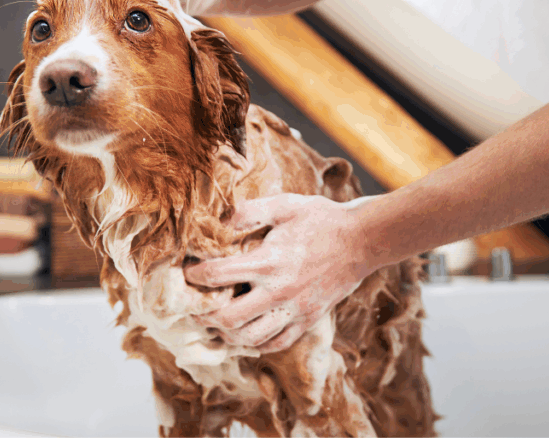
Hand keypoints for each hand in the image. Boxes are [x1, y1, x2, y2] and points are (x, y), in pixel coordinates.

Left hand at [183, 193, 380, 352]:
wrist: (362, 240)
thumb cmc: (321, 219)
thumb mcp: (285, 205)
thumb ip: (250, 211)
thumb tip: (220, 218)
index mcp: (269, 261)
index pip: (218, 275)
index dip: (195, 275)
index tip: (187, 272)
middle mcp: (279, 291)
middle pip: (229, 319)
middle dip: (205, 316)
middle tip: (194, 308)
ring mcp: (295, 310)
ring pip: (251, 338)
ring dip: (227, 335)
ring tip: (216, 324)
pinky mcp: (308, 320)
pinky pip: (277, 343)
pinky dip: (256, 344)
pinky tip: (246, 334)